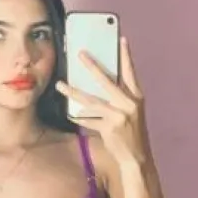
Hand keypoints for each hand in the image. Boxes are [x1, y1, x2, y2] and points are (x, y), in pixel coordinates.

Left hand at [55, 36, 150, 166]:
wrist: (137, 158)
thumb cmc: (133, 133)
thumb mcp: (132, 112)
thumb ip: (121, 98)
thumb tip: (100, 82)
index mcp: (136, 98)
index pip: (130, 72)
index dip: (126, 56)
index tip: (121, 39)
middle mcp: (128, 104)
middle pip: (106, 81)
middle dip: (92, 66)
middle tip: (80, 54)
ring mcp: (118, 116)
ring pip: (91, 101)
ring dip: (73, 92)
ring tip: (60, 85)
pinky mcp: (108, 128)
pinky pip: (88, 120)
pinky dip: (78, 117)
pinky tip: (68, 112)